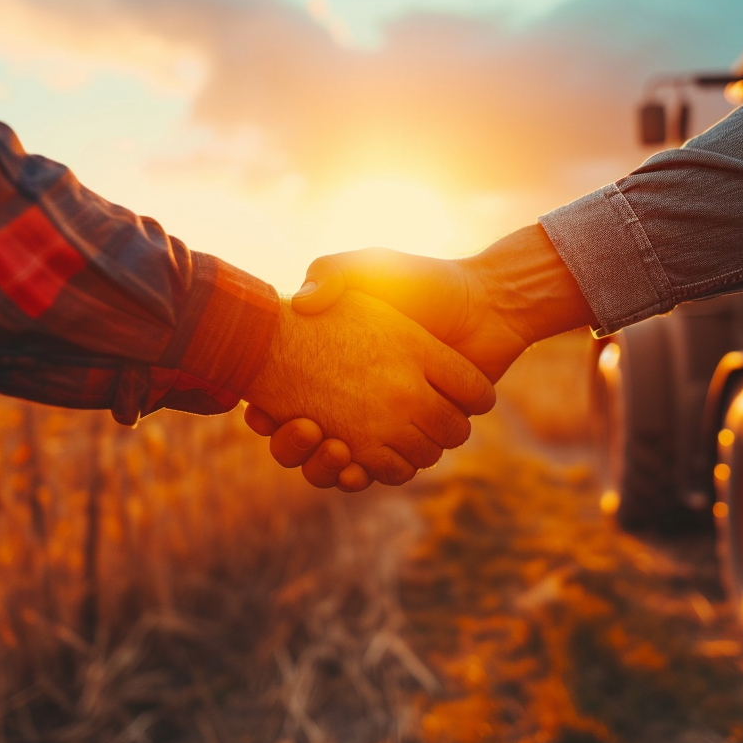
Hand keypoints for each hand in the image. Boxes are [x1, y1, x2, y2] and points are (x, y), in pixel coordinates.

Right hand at [247, 224, 595, 488]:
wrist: (483, 305)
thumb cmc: (424, 282)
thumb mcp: (370, 267)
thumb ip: (332, 273)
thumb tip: (301, 303)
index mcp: (333, 365)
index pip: (279, 399)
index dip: (264, 411)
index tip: (258, 409)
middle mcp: (353, 400)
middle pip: (301, 444)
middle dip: (291, 447)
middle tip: (302, 428)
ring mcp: (383, 425)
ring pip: (337, 466)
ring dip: (325, 466)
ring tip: (332, 444)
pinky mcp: (414, 440)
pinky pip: (383, 471)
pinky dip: (367, 474)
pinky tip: (357, 463)